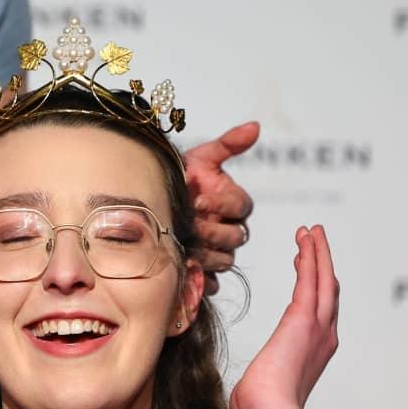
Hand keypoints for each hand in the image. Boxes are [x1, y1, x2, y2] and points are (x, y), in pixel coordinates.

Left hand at [183, 122, 258, 293]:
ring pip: (225, 260)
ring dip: (207, 254)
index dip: (222, 203)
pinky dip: (201, 278)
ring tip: (185, 244)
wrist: (152, 199)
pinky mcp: (203, 272)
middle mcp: (229, 230)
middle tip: (191, 222)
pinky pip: (210, 282)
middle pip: (235, 238)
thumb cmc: (180, 178)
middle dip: (213, 230)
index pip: (241, 208)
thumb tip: (255, 126)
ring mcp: (217, 253)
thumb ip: (228, 144)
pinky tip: (186, 268)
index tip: (199, 197)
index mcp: (234, 205)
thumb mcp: (201, 157)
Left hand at [230, 225, 339, 408]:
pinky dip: (310, 256)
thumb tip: (245, 390)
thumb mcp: (264, 385)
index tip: (304, 265)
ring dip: (318, 252)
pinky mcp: (303, 318)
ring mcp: (316, 326)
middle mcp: (323, 336)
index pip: (318, 309)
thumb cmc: (261, 405)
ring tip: (311, 231)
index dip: (314, 284)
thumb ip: (263, 379)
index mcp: (314, 351)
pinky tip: (305, 240)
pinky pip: (310, 279)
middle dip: (321, 262)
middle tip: (314, 239)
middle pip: (328, 289)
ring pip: (324, 279)